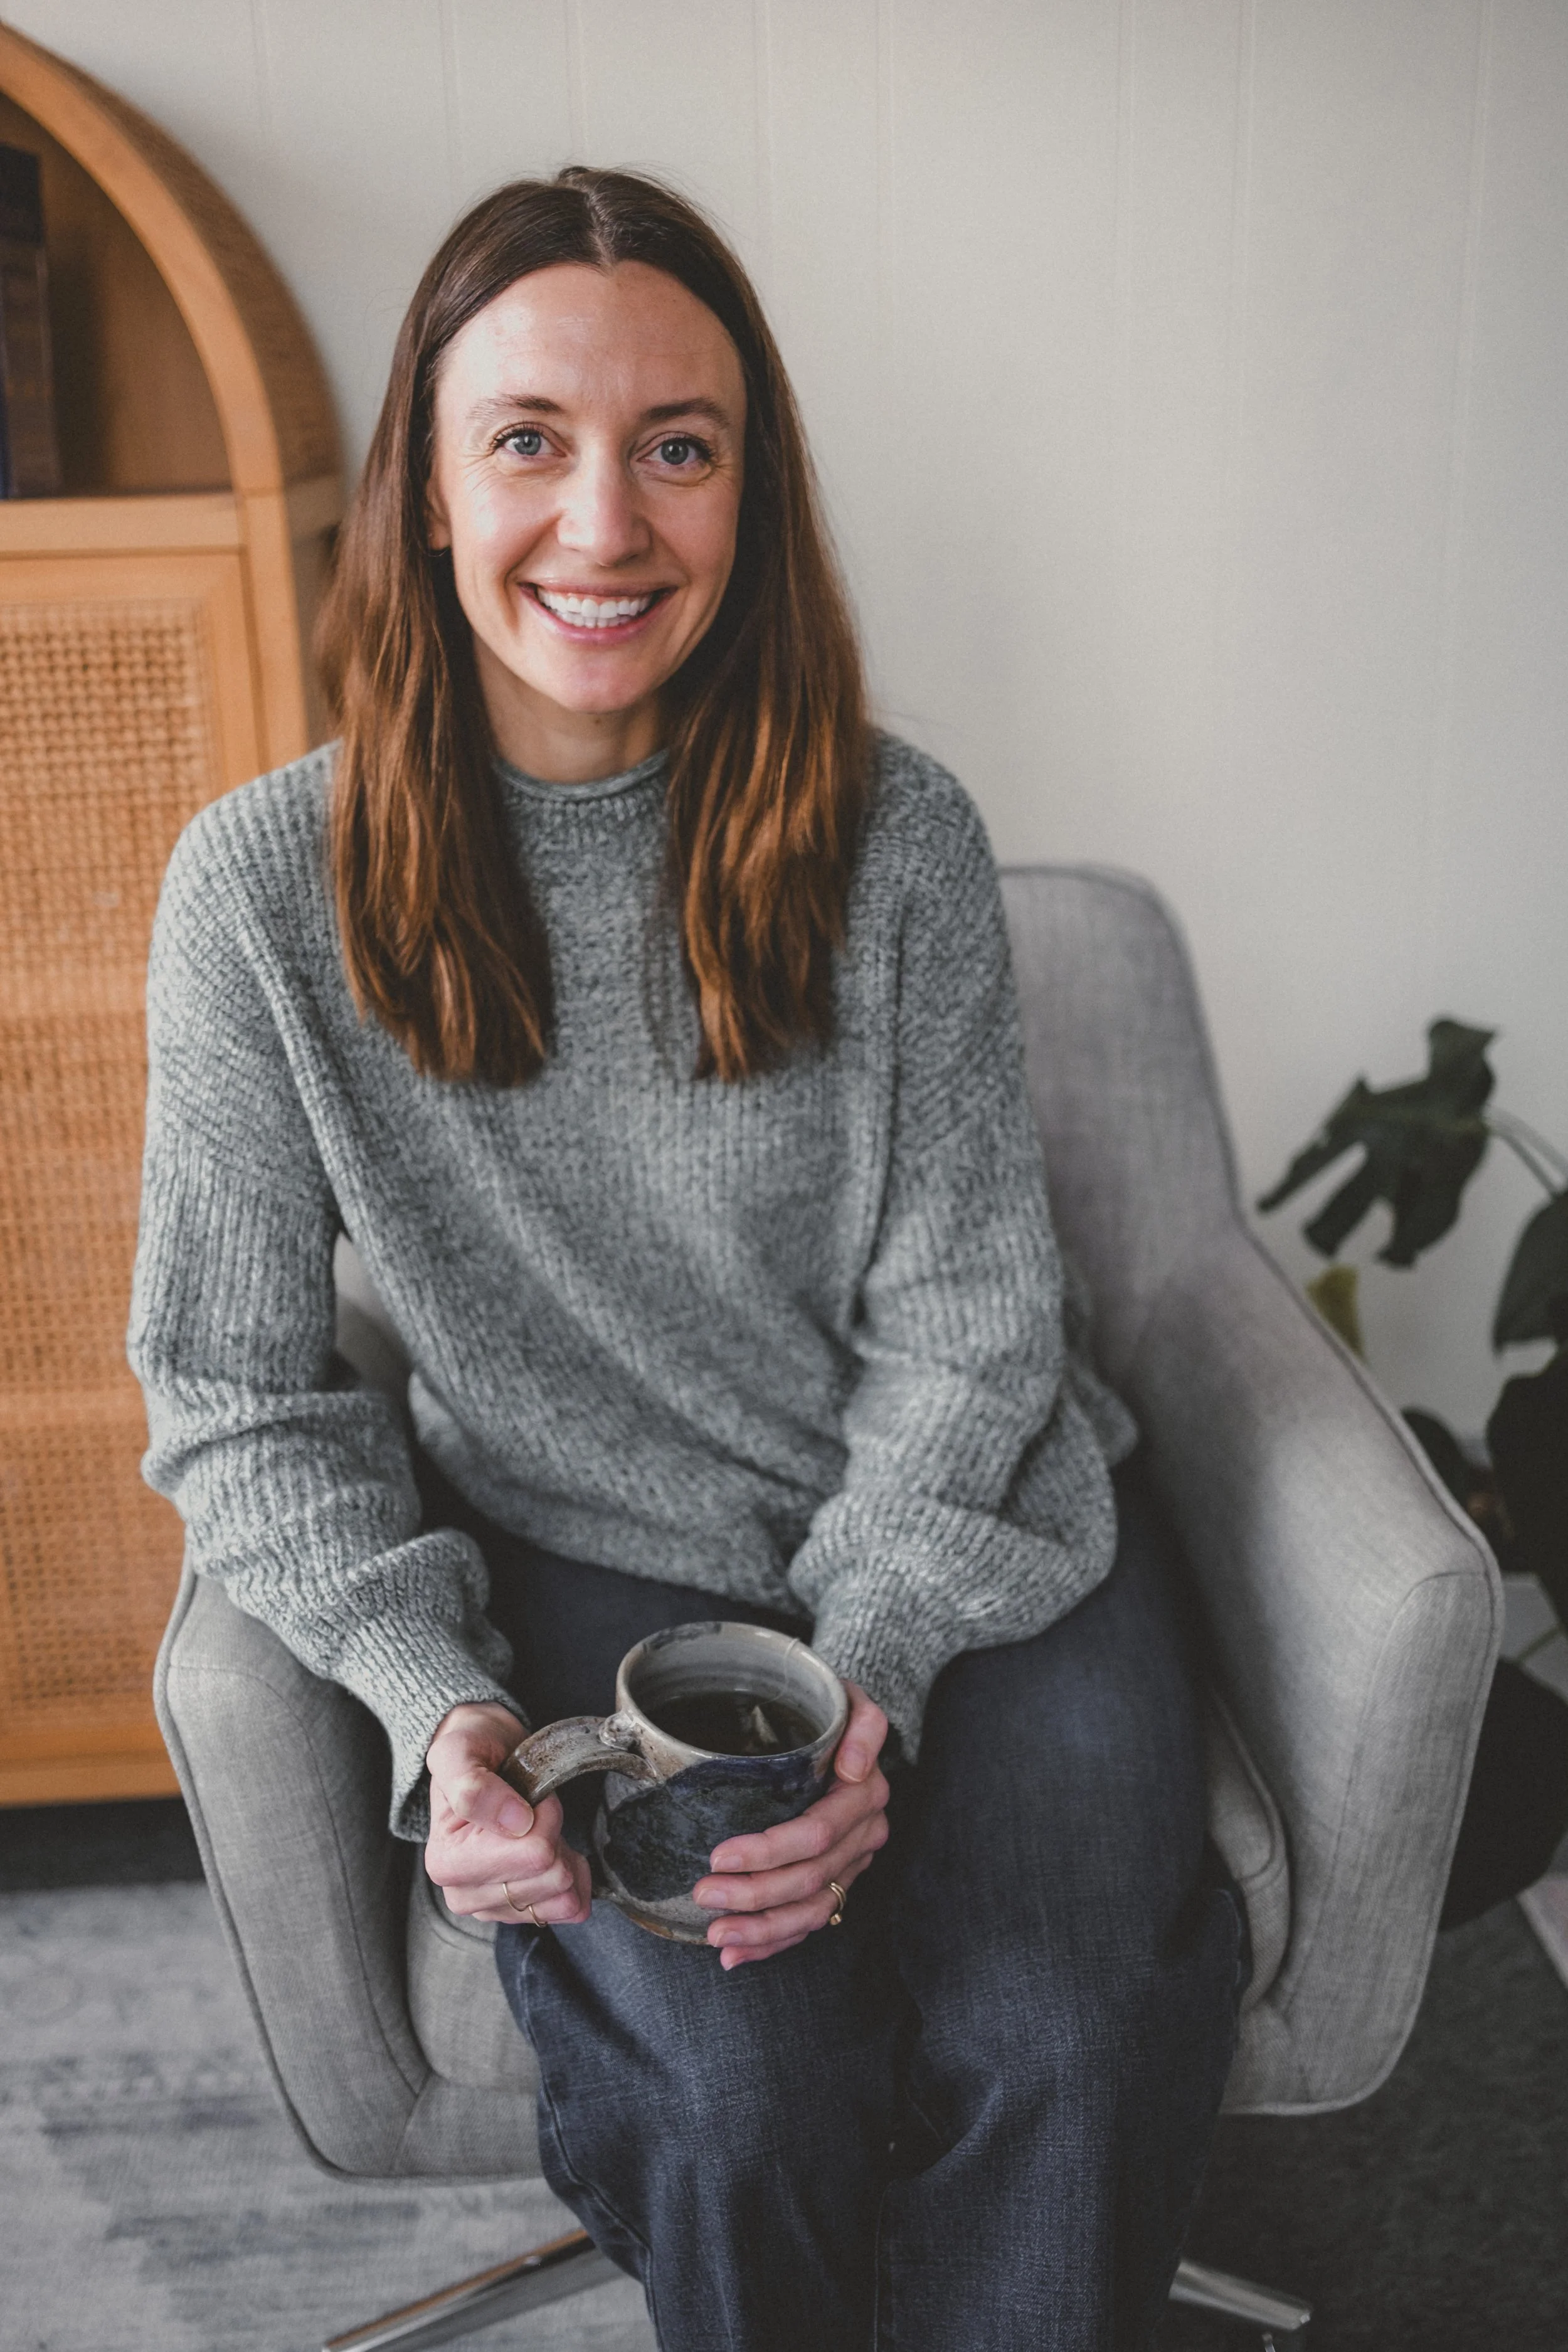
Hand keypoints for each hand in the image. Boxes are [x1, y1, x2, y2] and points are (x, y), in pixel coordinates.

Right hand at [424, 1700, 591, 1926]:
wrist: (482, 1757)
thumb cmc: (472, 1753)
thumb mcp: (458, 1753)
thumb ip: (474, 1787)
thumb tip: (515, 1822)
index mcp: (448, 1862)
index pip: (534, 1852)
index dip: (545, 1814)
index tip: (525, 1794)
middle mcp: (465, 1894)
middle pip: (553, 1876)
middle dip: (554, 1835)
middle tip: (532, 1809)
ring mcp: (492, 1908)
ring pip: (565, 1896)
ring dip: (563, 1855)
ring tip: (538, 1828)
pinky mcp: (518, 1914)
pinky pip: (572, 1908)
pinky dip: (575, 1877)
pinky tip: (556, 1852)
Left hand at [691, 1680, 889, 1968]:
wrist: (838, 1719)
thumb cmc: (828, 1708)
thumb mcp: (849, 1700)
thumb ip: (864, 1726)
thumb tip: (853, 1767)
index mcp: (863, 1795)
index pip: (815, 1836)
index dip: (767, 1853)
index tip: (718, 1856)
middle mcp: (863, 1835)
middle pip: (809, 1879)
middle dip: (754, 1895)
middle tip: (703, 1893)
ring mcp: (851, 1863)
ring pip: (812, 1911)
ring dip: (762, 1930)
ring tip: (716, 1935)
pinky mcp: (837, 1880)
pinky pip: (808, 1921)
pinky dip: (773, 1942)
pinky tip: (736, 1953)